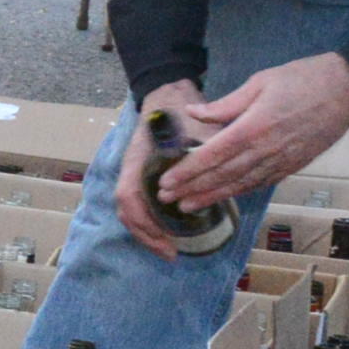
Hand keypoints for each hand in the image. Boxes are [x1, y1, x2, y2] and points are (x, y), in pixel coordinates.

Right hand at [112, 81, 221, 255]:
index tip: (168, 239)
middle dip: (146, 236)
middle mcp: (131, 170)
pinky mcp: (144, 177)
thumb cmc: (180, 110)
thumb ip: (205, 151)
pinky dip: (151, 222)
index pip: (129, 197)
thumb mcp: (196, 128)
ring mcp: (135, 174)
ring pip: (131, 211)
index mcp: (138, 159)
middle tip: (171, 254)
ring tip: (169, 248)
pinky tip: (169, 231)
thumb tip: (221, 178)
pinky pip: (140, 205)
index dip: (145, 222)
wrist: (169, 94)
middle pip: (127, 212)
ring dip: (147, 232)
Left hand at [165, 53, 348, 217]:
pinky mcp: (294, 165)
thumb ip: (225, 104)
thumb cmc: (303, 79)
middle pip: (222, 175)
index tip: (166, 182)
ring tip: (188, 206)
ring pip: (241, 184)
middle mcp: (266, 149)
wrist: (348, 88)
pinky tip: (224, 196)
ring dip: (213, 196)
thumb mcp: (260, 81)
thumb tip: (193, 114)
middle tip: (166, 200)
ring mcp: (282, 160)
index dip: (187, 172)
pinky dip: (240, 192)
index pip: (212, 155)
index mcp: (254, 126)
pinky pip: (262, 183)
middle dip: (193, 189)